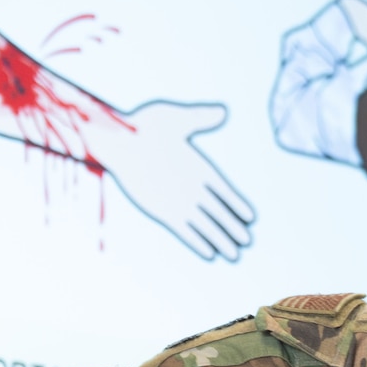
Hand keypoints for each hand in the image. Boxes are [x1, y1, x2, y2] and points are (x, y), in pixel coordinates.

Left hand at [97, 99, 256, 261]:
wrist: (116, 141)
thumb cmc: (143, 126)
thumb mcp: (174, 119)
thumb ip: (198, 118)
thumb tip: (222, 111)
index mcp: (198, 166)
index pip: (223, 190)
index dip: (236, 203)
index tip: (250, 217)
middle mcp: (191, 187)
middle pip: (218, 212)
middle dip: (232, 227)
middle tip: (247, 241)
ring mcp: (178, 201)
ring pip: (204, 225)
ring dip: (219, 239)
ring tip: (234, 255)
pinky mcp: (163, 211)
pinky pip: (184, 230)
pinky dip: (196, 241)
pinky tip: (209, 253)